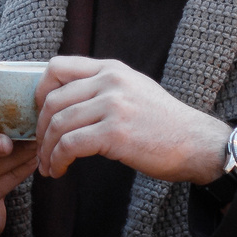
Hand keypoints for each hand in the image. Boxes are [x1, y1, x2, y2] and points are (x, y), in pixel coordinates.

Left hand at [32, 56, 230, 183]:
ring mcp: (113, 105)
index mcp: (111, 69)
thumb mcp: (134, 89)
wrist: (196, 143)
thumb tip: (68, 100)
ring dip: (47, 150)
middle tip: (41, 149)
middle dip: (40, 129)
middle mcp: (110, 81)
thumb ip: (104, 87)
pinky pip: (69, 145)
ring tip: (49, 166)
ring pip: (58, 124)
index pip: (57, 67)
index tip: (41, 115)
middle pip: (53, 99)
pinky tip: (59, 170)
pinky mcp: (114, 133)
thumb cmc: (164, 123)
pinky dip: (57, 160)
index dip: (40, 92)